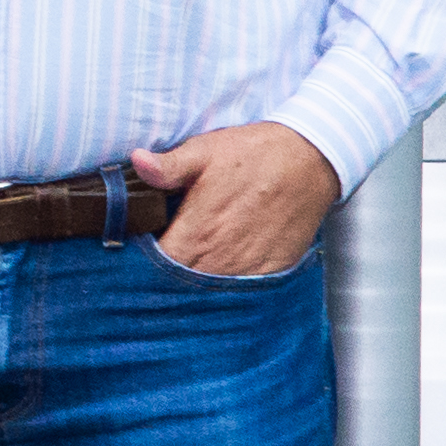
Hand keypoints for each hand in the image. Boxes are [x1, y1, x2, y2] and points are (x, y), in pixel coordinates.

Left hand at [131, 120, 340, 278]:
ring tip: (186, 270)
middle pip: (179, 286)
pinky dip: (226, 289)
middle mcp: (220, 258)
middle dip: (164, 279)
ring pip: (209, 294)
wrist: (311, 159)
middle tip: (158, 264)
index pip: (155, 266)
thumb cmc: (253, 154)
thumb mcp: (204, 152)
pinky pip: (241, 292)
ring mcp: (248, 269)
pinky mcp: (272, 271)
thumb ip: (168, 166)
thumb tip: (137, 161)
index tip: (135, 256)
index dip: (141, 265)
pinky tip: (218, 272)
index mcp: (197, 232)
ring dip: (194, 286)